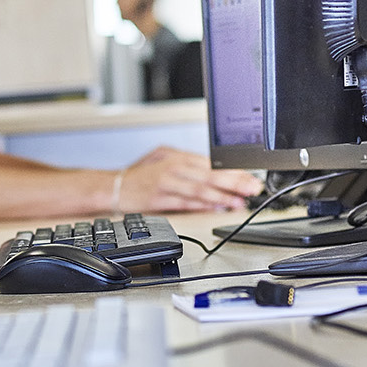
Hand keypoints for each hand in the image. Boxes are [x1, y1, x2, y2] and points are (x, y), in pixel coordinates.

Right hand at [118, 146, 260, 212]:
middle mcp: (173, 169)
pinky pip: (185, 203)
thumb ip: (188, 165)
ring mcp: (166, 184)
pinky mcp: (159, 199)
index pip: (211, 164)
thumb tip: (214, 174)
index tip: (250, 178)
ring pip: (199, 189)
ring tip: (239, 201)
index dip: (233, 172)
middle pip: (209, 175)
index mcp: (178, 158)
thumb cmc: (140, 175)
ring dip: (222, 196)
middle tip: (252, 188)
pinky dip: (202, 206)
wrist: (113, 186)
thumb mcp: (163, 159)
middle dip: (234, 182)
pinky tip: (216, 208)